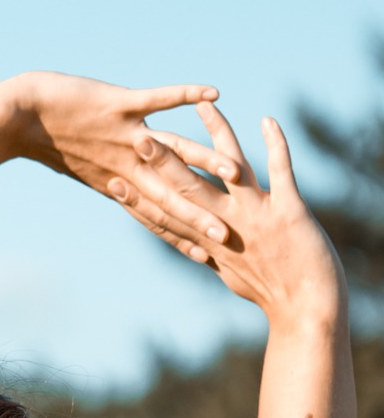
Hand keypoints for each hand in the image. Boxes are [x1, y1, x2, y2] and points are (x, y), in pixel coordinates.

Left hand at [11, 70, 229, 247]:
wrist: (18, 118)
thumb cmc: (49, 143)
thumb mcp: (85, 169)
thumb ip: (113, 179)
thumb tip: (129, 192)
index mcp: (119, 183)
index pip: (157, 215)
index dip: (182, 236)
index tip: (211, 259)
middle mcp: (124, 164)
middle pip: (169, 193)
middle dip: (200, 214)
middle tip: (230, 235)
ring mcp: (123, 134)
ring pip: (171, 150)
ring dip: (203, 159)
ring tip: (233, 172)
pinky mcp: (117, 104)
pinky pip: (157, 99)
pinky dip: (185, 95)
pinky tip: (214, 95)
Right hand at [127, 104, 345, 323]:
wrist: (307, 311)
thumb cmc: (274, 294)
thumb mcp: (237, 274)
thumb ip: (218, 255)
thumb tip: (203, 250)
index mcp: (209, 241)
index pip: (166, 217)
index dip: (136, 200)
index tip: (110, 181)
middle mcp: (227, 226)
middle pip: (189, 188)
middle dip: (164, 163)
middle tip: (140, 138)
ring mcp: (257, 216)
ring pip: (231, 169)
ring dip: (218, 136)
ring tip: (206, 107)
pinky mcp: (288, 211)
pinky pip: (281, 171)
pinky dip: (276, 145)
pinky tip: (268, 121)